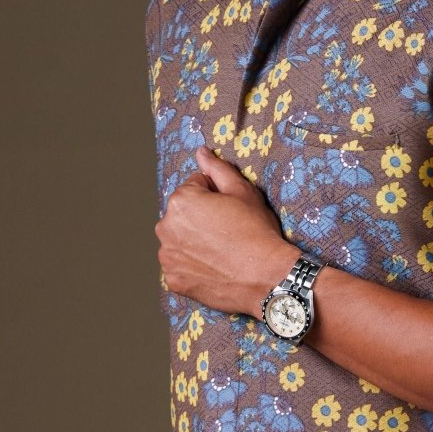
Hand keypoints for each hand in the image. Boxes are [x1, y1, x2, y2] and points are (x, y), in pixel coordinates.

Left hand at [155, 147, 297, 316]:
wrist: (266, 277)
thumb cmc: (256, 232)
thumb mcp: (243, 192)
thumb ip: (217, 168)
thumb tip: (201, 152)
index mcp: (181, 201)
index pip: (195, 187)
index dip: (216, 195)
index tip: (231, 210)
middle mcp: (166, 227)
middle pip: (184, 213)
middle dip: (201, 217)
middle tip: (228, 230)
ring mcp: (168, 256)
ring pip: (180, 238)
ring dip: (194, 240)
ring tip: (222, 250)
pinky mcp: (173, 279)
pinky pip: (180, 264)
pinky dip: (193, 264)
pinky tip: (214, 266)